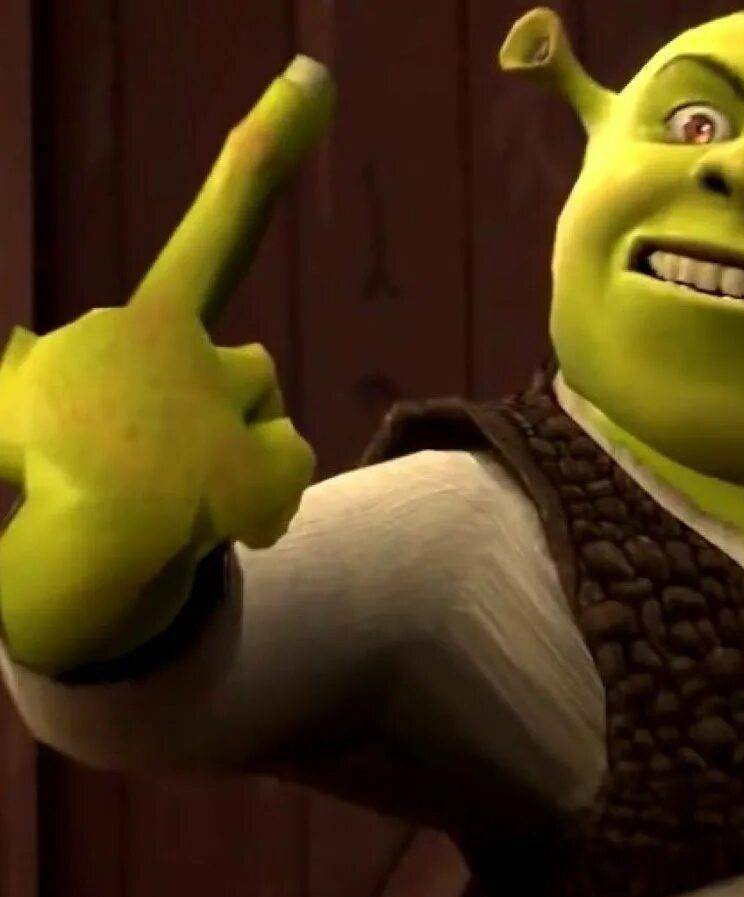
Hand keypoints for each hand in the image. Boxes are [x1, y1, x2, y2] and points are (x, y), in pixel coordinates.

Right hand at [0, 57, 334, 673]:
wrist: (63, 564)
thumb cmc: (43, 475)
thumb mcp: (21, 406)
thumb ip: (35, 367)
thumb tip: (29, 341)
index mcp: (138, 329)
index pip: (218, 228)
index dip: (270, 152)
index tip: (314, 83)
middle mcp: (194, 354)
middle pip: (250, 370)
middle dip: (218, 409)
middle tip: (164, 454)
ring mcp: (228, 414)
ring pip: (270, 414)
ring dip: (239, 446)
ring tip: (184, 487)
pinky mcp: (257, 471)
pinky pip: (290, 469)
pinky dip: (267, 496)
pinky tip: (220, 519)